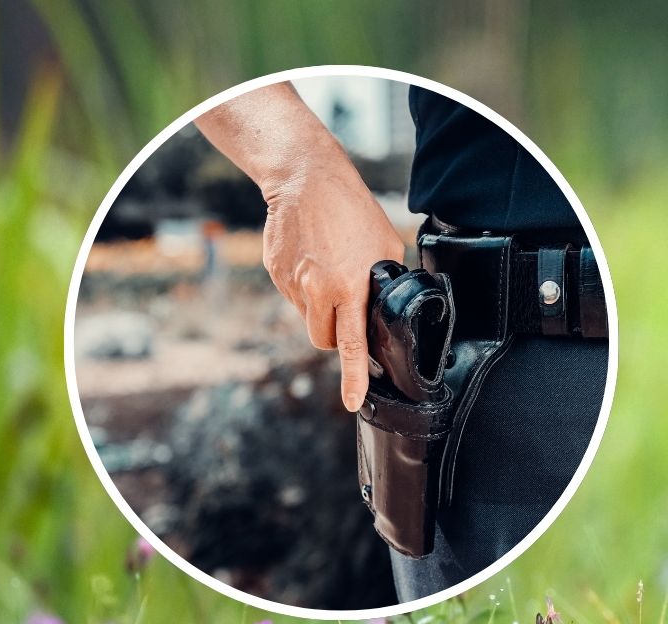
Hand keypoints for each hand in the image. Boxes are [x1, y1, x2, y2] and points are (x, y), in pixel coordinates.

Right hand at [261, 162, 404, 410]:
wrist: (305, 178)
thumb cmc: (353, 209)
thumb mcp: (387, 245)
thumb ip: (386, 282)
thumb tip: (391, 307)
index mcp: (348, 287)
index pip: (352, 345)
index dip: (354, 377)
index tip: (352, 401)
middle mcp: (317, 290)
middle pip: (325, 339)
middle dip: (338, 335)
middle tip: (348, 309)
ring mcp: (291, 282)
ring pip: (308, 317)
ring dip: (321, 310)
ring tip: (331, 272)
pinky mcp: (275, 272)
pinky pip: (293, 295)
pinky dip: (305, 287)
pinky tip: (314, 258)